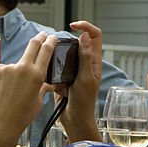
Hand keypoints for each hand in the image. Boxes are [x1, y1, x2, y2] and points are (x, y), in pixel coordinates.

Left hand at [0, 32, 56, 146]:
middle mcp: (21, 68)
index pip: (46, 50)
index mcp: (36, 75)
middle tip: (42, 35)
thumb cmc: (20, 117)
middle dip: (39, 38)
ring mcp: (5, 68)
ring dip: (14, 74)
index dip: (50, 41)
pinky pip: (0, 71)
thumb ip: (42, 87)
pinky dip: (2, 79)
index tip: (51, 37)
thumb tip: (47, 82)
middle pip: (32, 45)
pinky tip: (0, 93)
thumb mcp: (37, 102)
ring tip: (10, 94)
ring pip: (13, 66)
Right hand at [56, 20, 102, 140]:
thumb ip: (85, 57)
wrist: (74, 121)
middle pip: (76, 43)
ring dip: (58, 63)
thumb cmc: (84, 103)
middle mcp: (85, 63)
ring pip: (63, 56)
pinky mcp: (63, 78)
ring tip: (60, 79)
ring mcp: (73, 70)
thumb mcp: (85, 78)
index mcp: (94, 61)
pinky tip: (57, 87)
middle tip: (57, 52)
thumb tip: (84, 36)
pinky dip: (53, 75)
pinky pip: (55, 69)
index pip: (94, 35)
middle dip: (65, 46)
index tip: (72, 26)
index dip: (85, 26)